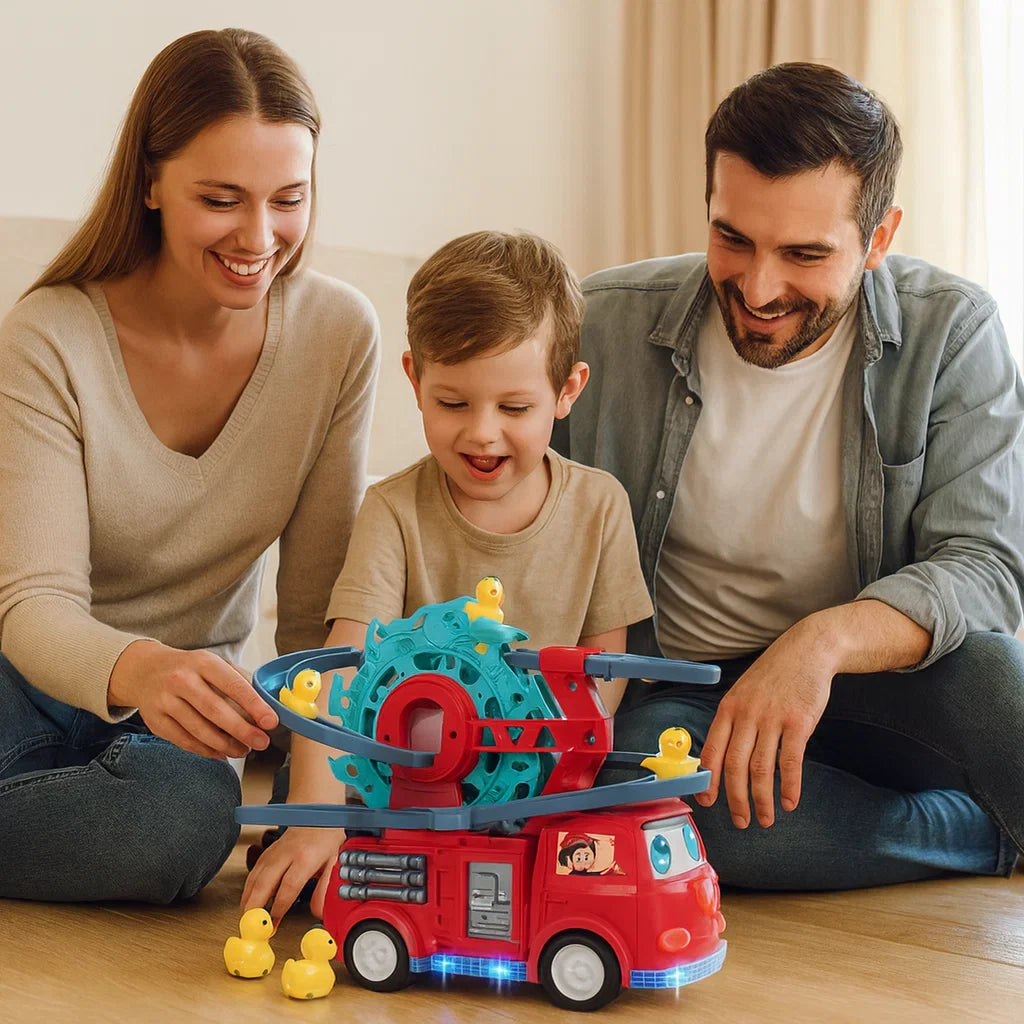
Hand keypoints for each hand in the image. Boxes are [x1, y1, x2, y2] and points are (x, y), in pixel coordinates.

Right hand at [108, 640, 277, 758]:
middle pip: (215, 710)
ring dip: (225, 745)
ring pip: (198, 730)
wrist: (145, 670)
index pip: (233, 685)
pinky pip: (183, 741)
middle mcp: (181, 680)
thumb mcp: (213, 664)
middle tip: (262, 742)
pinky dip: (205, 750)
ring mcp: (165, 701)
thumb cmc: (190, 670)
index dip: (254, 705)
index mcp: (203, 663)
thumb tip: (268, 706)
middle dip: (242, 730)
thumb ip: (239, 681)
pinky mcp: (155, 721)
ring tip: (244, 750)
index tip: (271, 722)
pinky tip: (221, 753)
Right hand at [241, 826, 343, 924]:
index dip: (279, 908)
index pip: (288, 886)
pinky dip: (248, 889)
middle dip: (255, 906)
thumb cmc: (326, 837)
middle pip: (264, 882)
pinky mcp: (267, 852)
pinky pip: (254, 872)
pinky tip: (248, 901)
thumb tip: (318, 913)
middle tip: (251, 926)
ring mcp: (274, 852)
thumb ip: (325, 889)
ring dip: (248, 899)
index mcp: (305, 858)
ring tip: (247, 918)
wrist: (316, 813)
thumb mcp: (334, 863)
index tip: (274, 924)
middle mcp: (286, 854)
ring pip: (255, 877)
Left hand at [695, 618, 836, 827]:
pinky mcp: (798, 722)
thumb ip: (734, 722)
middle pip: (735, 766)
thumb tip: (721, 757)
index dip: (708, 780)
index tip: (707, 803)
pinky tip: (789, 802)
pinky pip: (790, 762)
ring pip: (761, 769)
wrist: (806, 650)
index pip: (712, 750)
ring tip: (765, 819)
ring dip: (762, 800)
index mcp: (728, 709)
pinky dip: (789, 786)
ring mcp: (772, 718)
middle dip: (735, 799)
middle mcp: (746, 715)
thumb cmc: (773, 676)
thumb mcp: (743, 692)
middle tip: (740, 821)